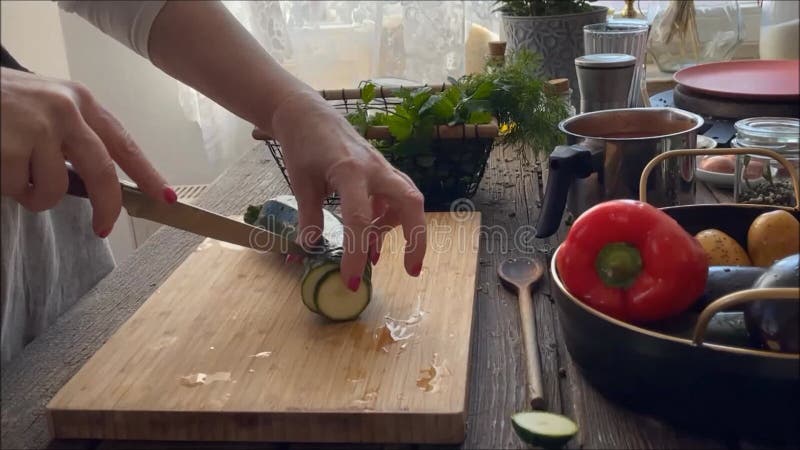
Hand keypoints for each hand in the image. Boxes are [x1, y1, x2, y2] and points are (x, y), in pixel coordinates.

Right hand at [0, 67, 172, 236]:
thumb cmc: (2, 103)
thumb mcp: (46, 109)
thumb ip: (74, 139)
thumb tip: (100, 185)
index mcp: (80, 101)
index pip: (124, 144)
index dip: (148, 174)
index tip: (166, 197)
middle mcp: (65, 110)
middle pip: (103, 173)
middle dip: (107, 207)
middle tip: (102, 227)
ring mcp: (38, 128)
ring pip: (54, 190)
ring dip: (35, 196)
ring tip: (15, 173)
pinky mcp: (10, 147)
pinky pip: (19, 190)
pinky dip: (8, 189)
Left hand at [271, 91, 426, 289]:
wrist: (307, 113)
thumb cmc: (303, 144)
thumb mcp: (301, 182)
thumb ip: (309, 216)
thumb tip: (311, 248)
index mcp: (351, 171)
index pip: (359, 219)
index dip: (355, 253)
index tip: (350, 280)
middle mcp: (375, 169)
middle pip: (410, 203)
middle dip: (416, 238)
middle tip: (411, 270)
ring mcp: (382, 168)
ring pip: (407, 200)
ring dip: (399, 230)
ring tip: (375, 255)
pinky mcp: (381, 170)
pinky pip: (395, 197)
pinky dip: (388, 218)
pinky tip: (372, 234)